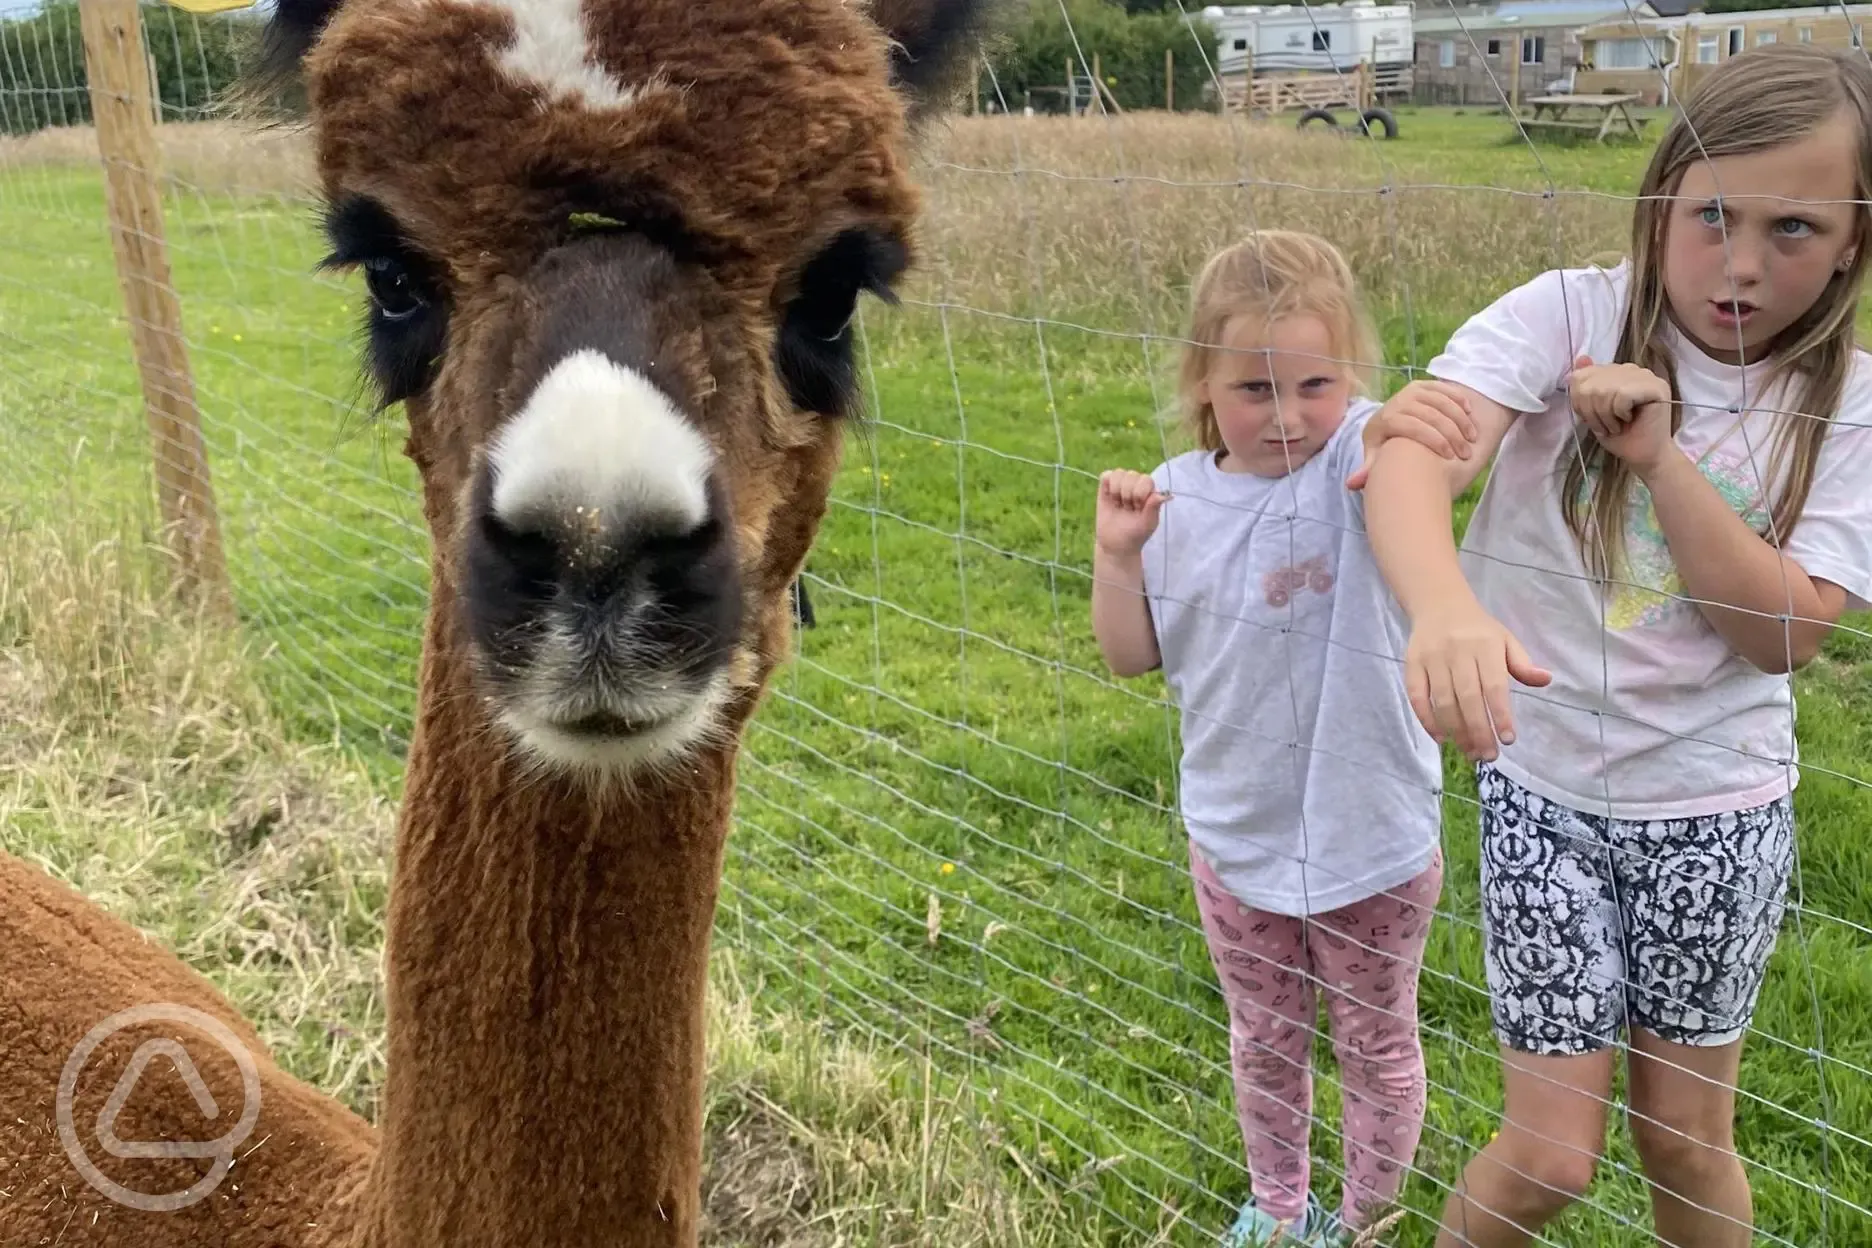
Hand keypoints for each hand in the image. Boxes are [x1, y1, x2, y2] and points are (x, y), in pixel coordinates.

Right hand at [1096, 469, 1168, 557]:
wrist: (1116, 544)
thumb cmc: (1135, 534)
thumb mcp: (1148, 523)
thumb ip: (1154, 508)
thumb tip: (1162, 495)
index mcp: (1149, 492)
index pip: (1146, 479)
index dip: (1140, 492)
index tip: (1137, 507)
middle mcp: (1136, 485)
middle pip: (1132, 475)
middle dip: (1128, 494)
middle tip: (1128, 509)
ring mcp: (1120, 485)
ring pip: (1119, 473)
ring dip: (1117, 491)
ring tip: (1119, 505)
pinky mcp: (1105, 488)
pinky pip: (1106, 475)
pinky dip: (1108, 486)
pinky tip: (1110, 499)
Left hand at [1345, 380, 1477, 490]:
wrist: (1387, 419)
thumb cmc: (1384, 443)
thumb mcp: (1376, 456)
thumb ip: (1369, 471)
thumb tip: (1352, 485)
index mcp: (1385, 420)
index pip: (1412, 427)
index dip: (1432, 440)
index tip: (1449, 457)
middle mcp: (1398, 401)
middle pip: (1430, 415)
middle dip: (1451, 434)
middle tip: (1466, 452)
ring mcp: (1411, 391)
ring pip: (1441, 401)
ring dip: (1460, 419)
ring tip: (1472, 438)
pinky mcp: (1423, 385)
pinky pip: (1445, 389)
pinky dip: (1459, 400)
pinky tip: (1470, 415)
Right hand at [1405, 599, 1552, 760]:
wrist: (1439, 604)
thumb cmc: (1478, 629)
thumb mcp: (1505, 640)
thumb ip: (1522, 663)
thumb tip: (1546, 680)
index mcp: (1485, 646)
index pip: (1494, 686)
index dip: (1500, 715)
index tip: (1508, 740)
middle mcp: (1457, 652)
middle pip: (1468, 698)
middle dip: (1479, 731)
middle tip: (1488, 755)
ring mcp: (1432, 659)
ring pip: (1443, 701)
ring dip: (1456, 731)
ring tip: (1469, 752)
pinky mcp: (1412, 664)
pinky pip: (1417, 697)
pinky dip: (1427, 720)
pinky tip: (1441, 738)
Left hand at [1568, 355, 1674, 473]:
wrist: (1646, 457)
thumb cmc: (1621, 437)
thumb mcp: (1594, 412)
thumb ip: (1587, 386)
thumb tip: (1580, 358)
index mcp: (1616, 373)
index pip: (1582, 375)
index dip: (1579, 401)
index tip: (1590, 419)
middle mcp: (1632, 370)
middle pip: (1590, 383)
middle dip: (1591, 411)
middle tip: (1604, 426)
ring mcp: (1646, 376)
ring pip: (1604, 389)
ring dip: (1605, 415)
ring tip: (1615, 426)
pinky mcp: (1656, 387)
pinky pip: (1621, 394)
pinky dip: (1618, 413)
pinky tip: (1628, 421)